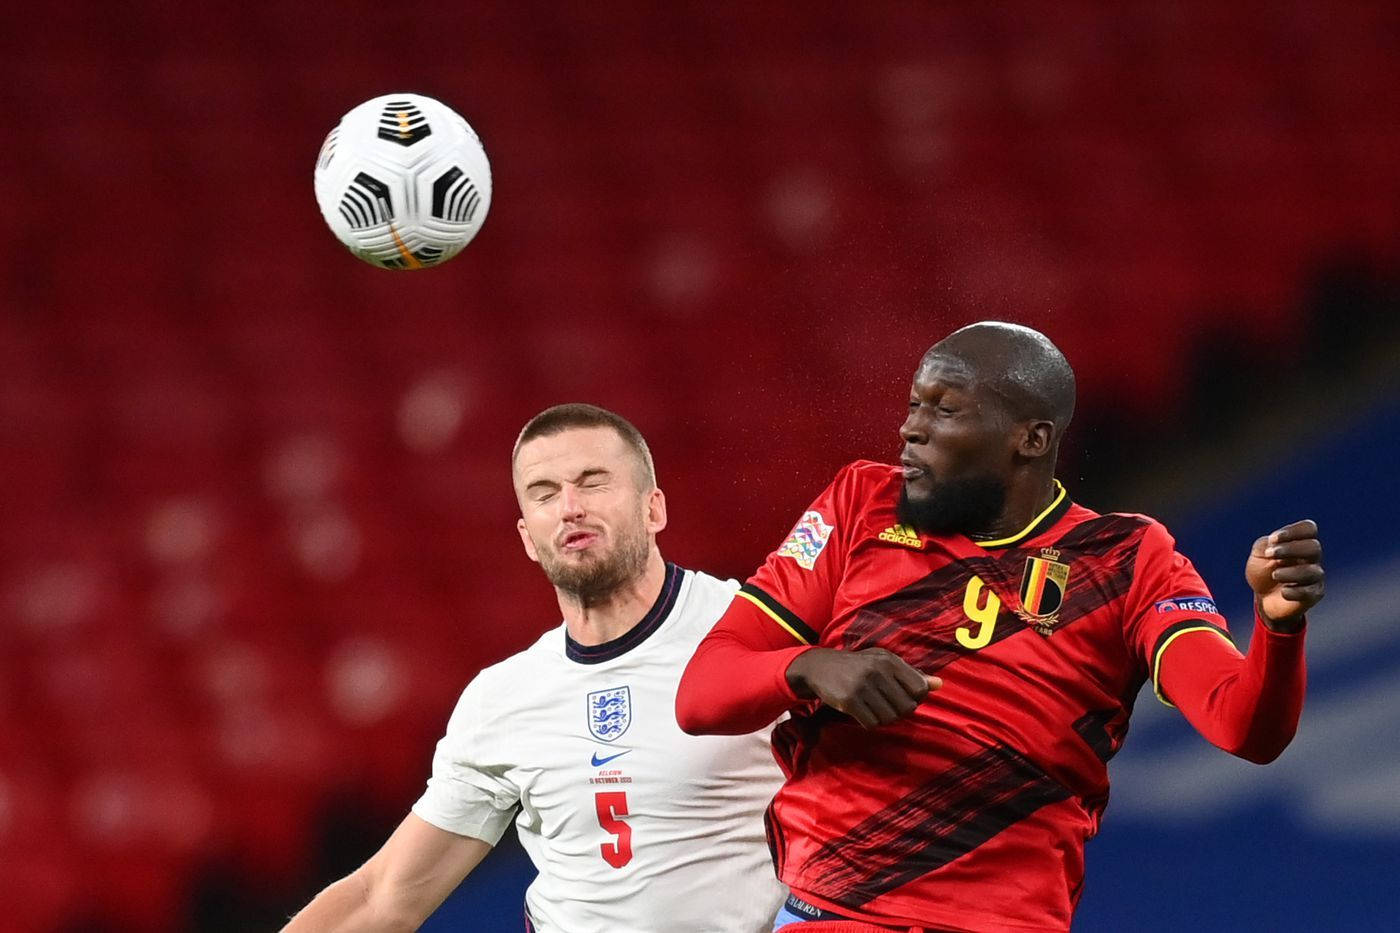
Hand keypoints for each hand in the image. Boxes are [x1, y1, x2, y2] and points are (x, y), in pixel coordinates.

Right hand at [785, 647, 941, 727]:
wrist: (821, 667)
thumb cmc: (859, 665)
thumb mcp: (884, 663)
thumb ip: (912, 674)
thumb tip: (939, 685)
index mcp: (889, 661)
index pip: (920, 689)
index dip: (915, 699)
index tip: (902, 698)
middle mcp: (878, 671)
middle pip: (907, 707)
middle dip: (899, 711)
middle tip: (885, 706)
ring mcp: (863, 686)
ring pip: (890, 718)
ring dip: (884, 719)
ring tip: (874, 709)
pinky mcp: (849, 700)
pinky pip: (872, 723)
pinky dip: (869, 723)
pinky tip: (862, 713)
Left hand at [1246, 519, 1323, 631]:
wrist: (1262, 596)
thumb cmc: (1263, 569)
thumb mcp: (1259, 553)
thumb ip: (1266, 544)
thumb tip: (1276, 544)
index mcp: (1300, 542)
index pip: (1309, 528)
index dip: (1292, 531)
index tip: (1272, 539)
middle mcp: (1311, 558)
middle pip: (1314, 547)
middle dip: (1290, 549)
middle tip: (1270, 555)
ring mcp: (1314, 577)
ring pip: (1312, 572)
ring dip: (1290, 572)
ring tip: (1274, 575)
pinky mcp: (1313, 594)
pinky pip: (1309, 592)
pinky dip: (1293, 592)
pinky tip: (1283, 591)